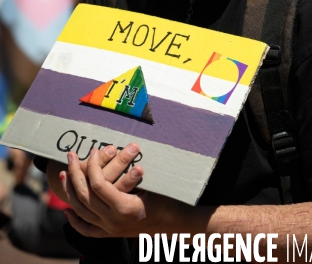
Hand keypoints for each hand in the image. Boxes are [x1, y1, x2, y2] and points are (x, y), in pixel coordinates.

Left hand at [61, 143, 183, 237]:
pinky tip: (68, 210)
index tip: (94, 150)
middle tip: (70, 156)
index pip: (98, 185)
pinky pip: (87, 229)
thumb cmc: (168, 200)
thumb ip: (135, 172)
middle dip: (75, 173)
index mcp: (125, 208)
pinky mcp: (109, 234)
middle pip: (85, 196)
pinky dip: (75, 219)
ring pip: (81, 211)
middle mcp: (113, 221)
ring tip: (64, 173)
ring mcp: (109, 229)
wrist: (174, 225)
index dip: (93, 165)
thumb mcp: (155, 184)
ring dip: (70, 191)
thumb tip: (121, 150)